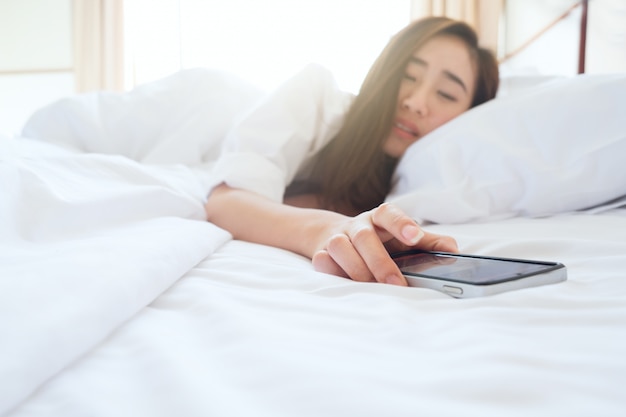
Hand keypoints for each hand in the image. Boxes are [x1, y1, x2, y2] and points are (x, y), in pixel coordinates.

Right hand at [311, 203, 457, 285]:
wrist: (336, 236)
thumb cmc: (380, 240)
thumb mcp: (403, 238)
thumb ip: (428, 243)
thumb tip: (453, 250)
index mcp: (380, 218)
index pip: (389, 214)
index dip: (401, 223)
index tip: (414, 236)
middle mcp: (358, 225)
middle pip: (365, 236)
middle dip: (380, 262)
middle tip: (397, 284)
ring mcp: (337, 238)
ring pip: (339, 246)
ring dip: (356, 269)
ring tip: (371, 286)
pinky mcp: (320, 252)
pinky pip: (321, 260)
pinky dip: (331, 270)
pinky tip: (345, 282)